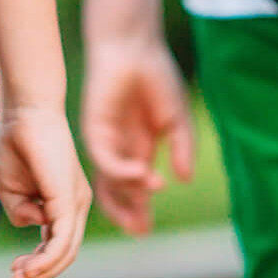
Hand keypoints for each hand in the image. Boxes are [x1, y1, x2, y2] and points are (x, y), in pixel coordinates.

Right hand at [0, 105, 89, 277]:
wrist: (25, 109)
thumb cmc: (17, 142)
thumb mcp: (10, 187)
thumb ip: (20, 210)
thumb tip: (34, 224)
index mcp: (64, 201)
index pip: (57, 244)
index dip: (37, 263)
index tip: (15, 271)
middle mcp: (76, 203)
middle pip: (64, 253)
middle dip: (39, 273)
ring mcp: (76, 201)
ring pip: (65, 250)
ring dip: (42, 271)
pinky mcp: (69, 197)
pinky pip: (62, 238)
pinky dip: (46, 259)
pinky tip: (29, 268)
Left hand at [79, 33, 195, 234]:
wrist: (134, 46)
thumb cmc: (156, 76)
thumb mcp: (176, 119)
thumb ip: (182, 148)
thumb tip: (184, 179)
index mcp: (138, 147)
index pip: (134, 187)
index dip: (139, 208)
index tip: (146, 230)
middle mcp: (118, 148)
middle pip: (116, 190)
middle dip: (126, 213)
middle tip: (140, 231)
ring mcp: (104, 139)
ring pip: (107, 179)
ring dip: (128, 193)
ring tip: (147, 201)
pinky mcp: (94, 127)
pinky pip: (104, 157)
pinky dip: (122, 170)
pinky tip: (142, 173)